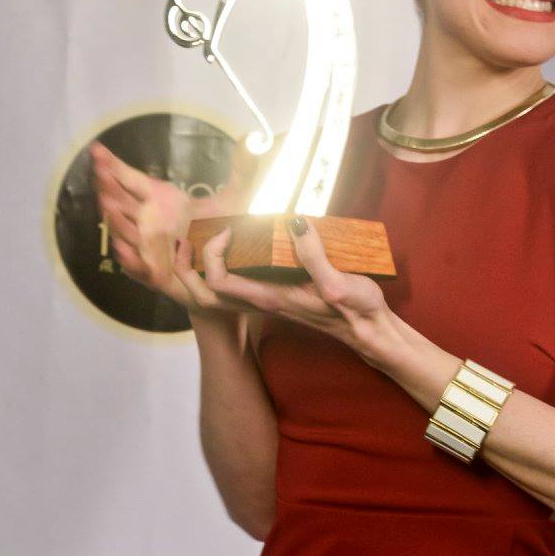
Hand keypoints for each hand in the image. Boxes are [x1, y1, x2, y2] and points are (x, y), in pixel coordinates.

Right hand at [91, 140, 257, 312]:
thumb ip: (243, 170)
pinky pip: (136, 265)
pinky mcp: (151, 271)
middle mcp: (148, 220)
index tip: (97, 150)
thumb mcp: (235, 200)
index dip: (113, 164)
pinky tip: (122, 248)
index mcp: (160, 199)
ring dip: (114, 218)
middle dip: (108, 185)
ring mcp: (146, 245)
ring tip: (106, 202)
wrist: (223, 273)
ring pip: (123, 230)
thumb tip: (252, 139)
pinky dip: (128, 259)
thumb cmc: (220, 233)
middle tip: (100, 172)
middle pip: (121, 199)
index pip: (130, 178)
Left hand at [185, 213, 396, 362]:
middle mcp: (263, 302)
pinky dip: (223, 267)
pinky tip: (236, 247)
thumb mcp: (339, 283)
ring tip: (202, 240)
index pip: (219, 281)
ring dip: (201, 269)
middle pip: (205, 295)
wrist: (368, 332)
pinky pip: (237, 285)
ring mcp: (269, 301)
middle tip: (187, 240)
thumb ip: (314, 256)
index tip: (230, 229)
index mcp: (271, 298)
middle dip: (187, 269)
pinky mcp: (278, 295)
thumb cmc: (356, 312)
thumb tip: (294, 223)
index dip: (213, 253)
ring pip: (218, 293)